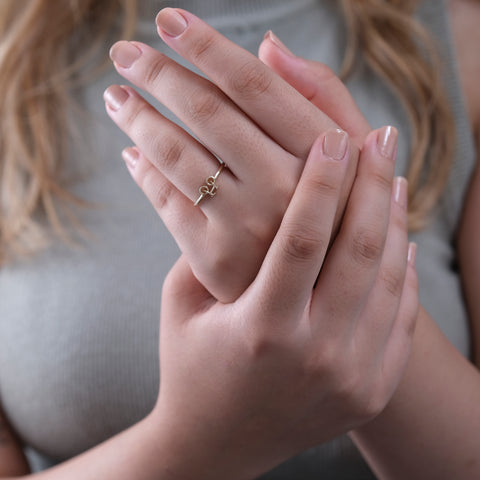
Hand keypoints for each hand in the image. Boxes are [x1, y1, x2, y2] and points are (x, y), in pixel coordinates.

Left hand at [104, 8, 363, 302]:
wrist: (309, 287)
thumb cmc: (327, 206)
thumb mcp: (349, 149)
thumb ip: (321, 94)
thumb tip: (268, 45)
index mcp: (323, 153)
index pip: (254, 84)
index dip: (206, 46)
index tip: (168, 21)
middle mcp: (287, 188)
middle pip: (207, 111)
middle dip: (157, 72)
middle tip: (125, 52)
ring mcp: (248, 227)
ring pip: (175, 153)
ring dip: (137, 117)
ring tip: (117, 99)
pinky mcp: (214, 258)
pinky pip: (164, 200)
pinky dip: (142, 169)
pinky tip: (133, 153)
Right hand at [150, 128, 417, 479]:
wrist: (217, 443)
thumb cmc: (189, 366)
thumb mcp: (182, 305)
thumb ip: (199, 245)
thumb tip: (210, 178)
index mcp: (259, 330)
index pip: (302, 239)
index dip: (322, 182)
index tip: (336, 136)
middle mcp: (313, 355)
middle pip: (360, 252)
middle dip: (373, 185)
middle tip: (381, 137)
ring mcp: (350, 377)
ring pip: (390, 279)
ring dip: (395, 220)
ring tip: (393, 178)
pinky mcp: (370, 390)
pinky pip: (400, 317)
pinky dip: (404, 269)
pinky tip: (400, 234)